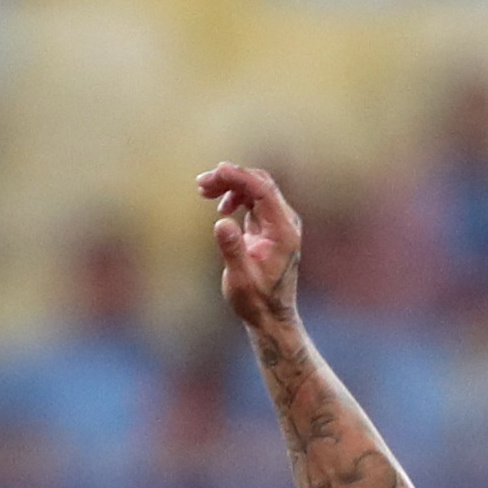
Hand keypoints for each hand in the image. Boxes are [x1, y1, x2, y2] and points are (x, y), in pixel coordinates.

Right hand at [198, 161, 302, 331]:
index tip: (216, 172)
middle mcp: (286, 222)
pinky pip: (255, 199)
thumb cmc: (256, 301)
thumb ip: (233, 250)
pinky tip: (220, 207)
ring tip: (204, 191)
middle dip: (231, 177)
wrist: (271, 315)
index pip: (263, 191)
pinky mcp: (271, 226)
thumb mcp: (240, 280)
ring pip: (257, 188)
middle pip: (261, 184)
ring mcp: (280, 222)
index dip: (239, 178)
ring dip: (231, 185)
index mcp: (283, 232)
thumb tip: (221, 223)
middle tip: (202, 184)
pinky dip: (236, 196)